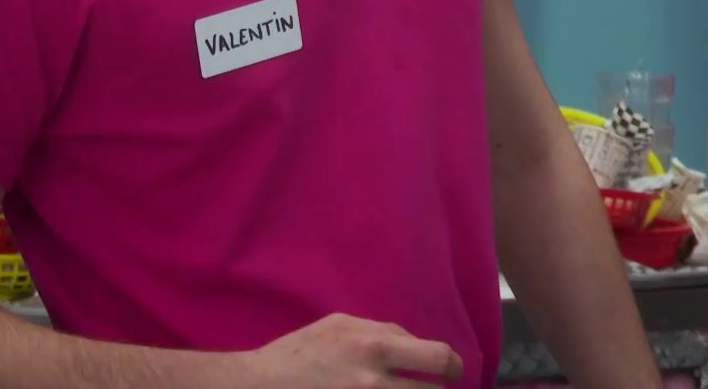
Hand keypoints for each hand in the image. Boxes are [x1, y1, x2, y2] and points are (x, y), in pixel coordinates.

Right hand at [237, 313, 462, 387]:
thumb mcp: (340, 325)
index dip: (451, 366)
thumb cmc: (298, 352)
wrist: (255, 387)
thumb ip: (381, 331)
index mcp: (376, 347)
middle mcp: (375, 382)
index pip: (436, 357)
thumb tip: (410, 344)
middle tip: (438, 388)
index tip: (452, 372)